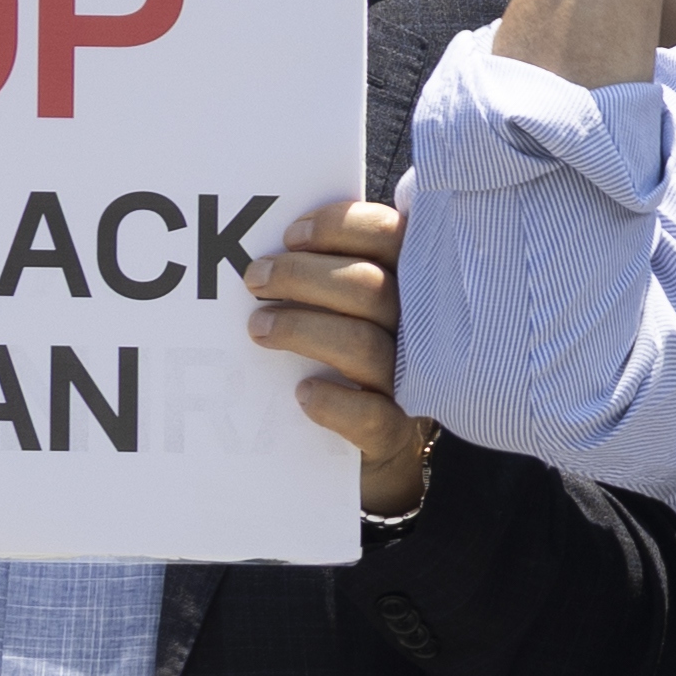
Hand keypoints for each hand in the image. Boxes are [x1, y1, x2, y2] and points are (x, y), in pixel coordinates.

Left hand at [244, 193, 435, 508]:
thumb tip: (276, 250)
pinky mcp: (393, 433)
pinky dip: (333, 402)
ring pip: (363, 344)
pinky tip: (303, 393)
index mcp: (413, 284)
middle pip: (371, 287)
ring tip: (259, 328)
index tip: (291, 236)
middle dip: (302, 276)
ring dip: (302, 329)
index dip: (340, 227)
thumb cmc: (350, 358)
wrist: (375, 447)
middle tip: (256, 279)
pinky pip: (370, 416)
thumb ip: (332, 272)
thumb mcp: (352, 307)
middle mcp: (419, 327)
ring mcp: (410, 382)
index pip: (390, 236)